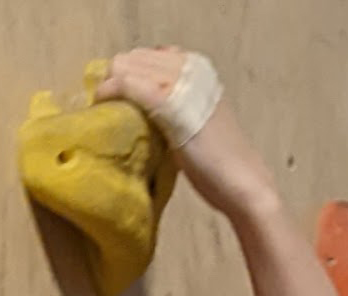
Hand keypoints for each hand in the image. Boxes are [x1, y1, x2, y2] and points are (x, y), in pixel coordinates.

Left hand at [95, 49, 276, 222]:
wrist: (246, 186)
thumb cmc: (224, 165)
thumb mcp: (200, 120)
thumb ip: (176, 105)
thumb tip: (143, 102)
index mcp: (200, 69)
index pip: (150, 56)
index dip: (130, 73)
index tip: (120, 95)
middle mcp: (191, 68)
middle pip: (135, 58)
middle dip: (117, 76)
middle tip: (108, 102)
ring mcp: (180, 83)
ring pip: (127, 66)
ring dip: (110, 84)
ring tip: (105, 106)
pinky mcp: (168, 102)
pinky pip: (127, 85)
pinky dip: (110, 92)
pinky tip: (102, 104)